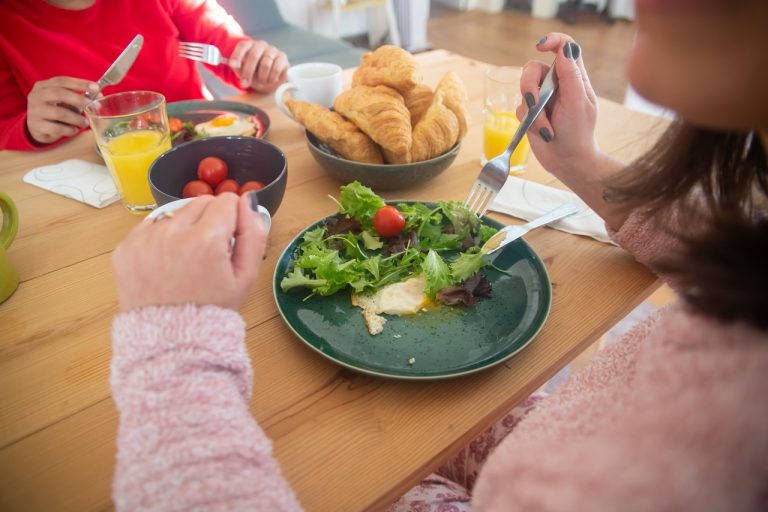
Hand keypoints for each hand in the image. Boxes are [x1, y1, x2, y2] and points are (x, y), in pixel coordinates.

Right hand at [26, 76, 98, 144]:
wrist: (36, 127)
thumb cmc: (53, 110)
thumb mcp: (62, 101)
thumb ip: (76, 97)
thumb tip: (98, 98)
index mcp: (42, 86)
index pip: (62, 81)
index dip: (79, 83)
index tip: (96, 87)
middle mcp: (36, 96)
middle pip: (59, 94)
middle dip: (79, 99)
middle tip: (93, 105)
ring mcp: (35, 111)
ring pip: (59, 113)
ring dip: (76, 118)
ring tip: (85, 123)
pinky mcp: (36, 126)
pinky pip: (57, 128)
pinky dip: (69, 130)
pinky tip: (74, 130)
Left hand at [113, 193, 267, 311]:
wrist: (170, 340)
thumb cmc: (213, 309)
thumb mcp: (246, 277)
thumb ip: (253, 234)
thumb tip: (247, 201)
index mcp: (207, 239)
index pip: (226, 200)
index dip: (232, 217)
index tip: (229, 237)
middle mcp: (173, 232)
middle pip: (199, 202)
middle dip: (209, 219)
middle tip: (209, 250)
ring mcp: (145, 239)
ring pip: (174, 213)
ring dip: (184, 227)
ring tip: (186, 258)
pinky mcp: (125, 248)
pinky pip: (149, 227)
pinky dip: (160, 237)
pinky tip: (166, 262)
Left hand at [229, 39, 288, 93]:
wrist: (271, 78)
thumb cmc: (255, 73)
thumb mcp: (243, 71)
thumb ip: (237, 67)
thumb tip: (232, 64)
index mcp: (250, 46)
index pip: (243, 47)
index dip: (237, 56)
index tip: (233, 65)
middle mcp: (261, 45)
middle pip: (253, 56)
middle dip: (248, 72)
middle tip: (245, 84)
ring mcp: (273, 50)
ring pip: (265, 65)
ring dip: (261, 77)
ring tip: (261, 81)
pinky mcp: (282, 57)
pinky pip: (276, 69)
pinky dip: (271, 78)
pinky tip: (270, 80)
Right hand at [516, 33, 600, 176]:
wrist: (568, 161)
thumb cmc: (578, 133)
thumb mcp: (578, 103)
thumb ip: (571, 75)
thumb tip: (566, 48)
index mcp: (572, 77)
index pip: (563, 47)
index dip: (552, 41)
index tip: (541, 47)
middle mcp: (555, 84)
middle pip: (532, 68)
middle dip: (529, 87)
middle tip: (534, 104)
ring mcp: (542, 98)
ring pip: (523, 90)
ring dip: (533, 112)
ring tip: (546, 128)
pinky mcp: (530, 113)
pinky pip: (519, 108)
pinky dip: (529, 122)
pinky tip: (543, 133)